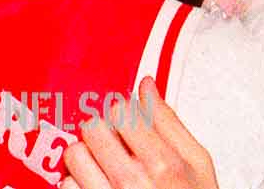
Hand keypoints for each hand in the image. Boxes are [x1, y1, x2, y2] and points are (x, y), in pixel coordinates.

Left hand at [60, 78, 216, 188]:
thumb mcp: (198, 164)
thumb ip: (170, 122)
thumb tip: (147, 85)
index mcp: (162, 163)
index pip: (121, 111)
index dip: (125, 115)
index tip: (130, 127)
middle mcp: (131, 183)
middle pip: (92, 128)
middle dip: (103, 132)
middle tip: (116, 145)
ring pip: (73, 155)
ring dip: (85, 156)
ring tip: (103, 167)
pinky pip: (65, 186)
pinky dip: (75, 184)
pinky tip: (95, 187)